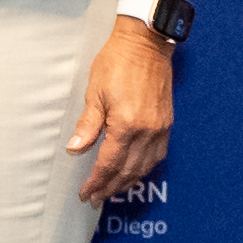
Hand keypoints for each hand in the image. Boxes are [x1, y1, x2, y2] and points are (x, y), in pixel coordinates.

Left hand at [68, 22, 174, 203]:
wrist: (146, 44)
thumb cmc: (117, 63)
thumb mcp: (95, 93)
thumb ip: (88, 126)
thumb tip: (75, 150)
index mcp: (127, 125)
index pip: (109, 163)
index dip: (96, 181)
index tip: (86, 193)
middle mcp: (147, 131)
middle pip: (128, 170)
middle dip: (110, 187)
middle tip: (95, 198)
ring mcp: (160, 128)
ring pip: (144, 166)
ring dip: (128, 182)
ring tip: (112, 191)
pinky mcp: (167, 123)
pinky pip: (157, 155)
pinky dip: (144, 168)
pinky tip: (134, 172)